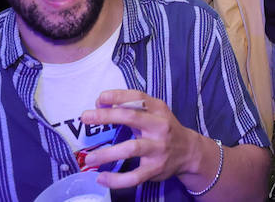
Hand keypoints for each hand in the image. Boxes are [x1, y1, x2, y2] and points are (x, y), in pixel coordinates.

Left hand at [80, 91, 207, 188]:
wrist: (189, 152)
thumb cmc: (164, 128)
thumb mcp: (154, 113)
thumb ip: (132, 108)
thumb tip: (100, 104)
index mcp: (158, 109)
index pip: (138, 98)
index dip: (118, 96)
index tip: (99, 98)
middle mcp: (160, 126)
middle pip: (131, 118)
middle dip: (106, 116)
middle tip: (85, 117)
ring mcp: (158, 148)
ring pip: (131, 149)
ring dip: (106, 154)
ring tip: (88, 159)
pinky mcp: (156, 168)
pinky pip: (135, 176)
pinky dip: (116, 179)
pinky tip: (102, 178)